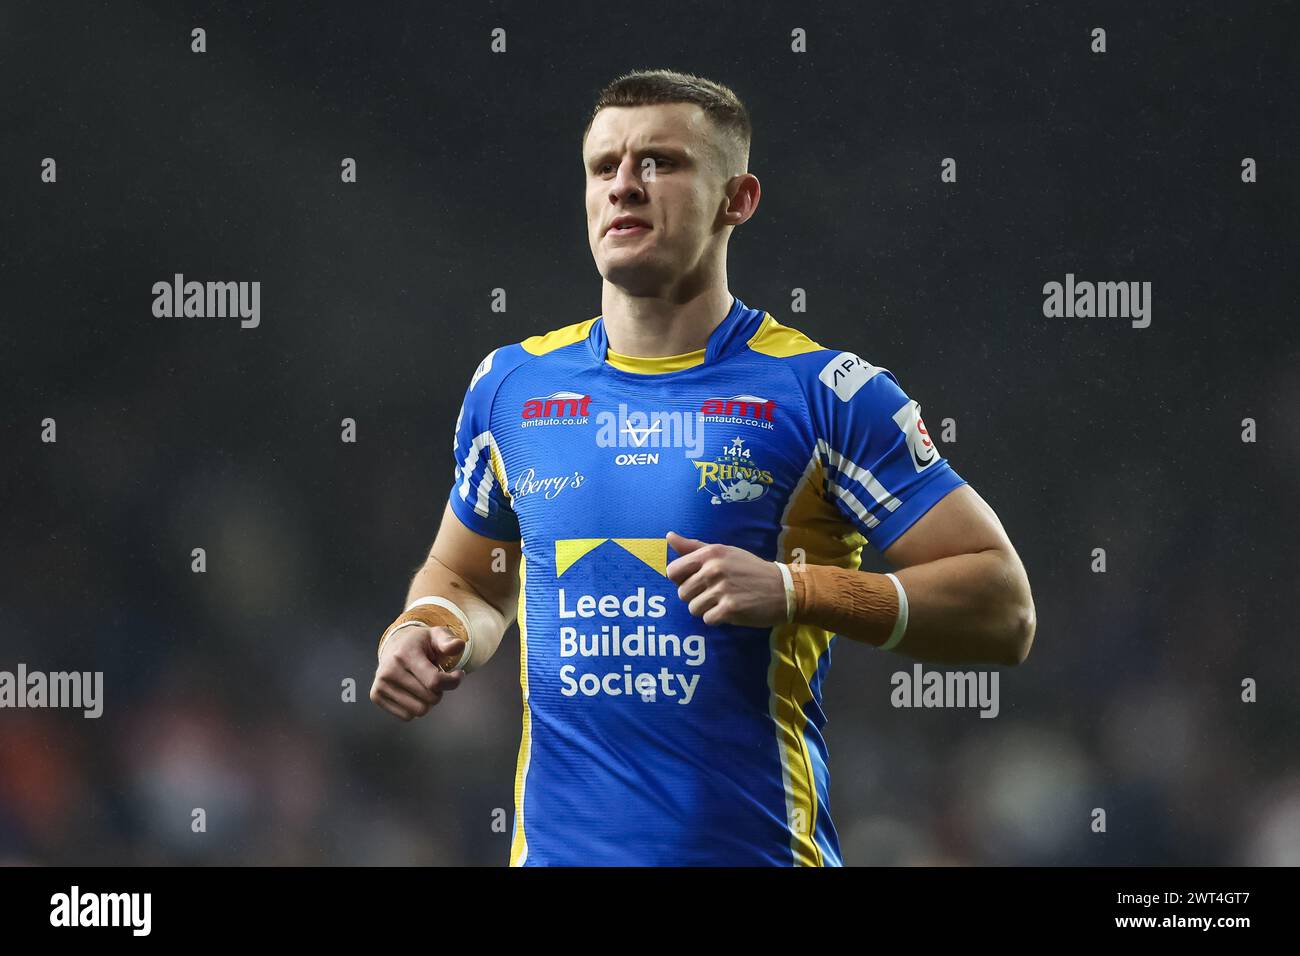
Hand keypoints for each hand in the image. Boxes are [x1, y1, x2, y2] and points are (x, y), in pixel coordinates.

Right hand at [369, 626, 464, 720]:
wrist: (393, 646)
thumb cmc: (420, 643)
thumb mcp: (437, 635)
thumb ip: (449, 641)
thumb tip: (459, 645)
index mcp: (405, 654)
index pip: (434, 681)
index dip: (452, 682)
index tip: (459, 674)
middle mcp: (389, 670)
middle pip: (430, 699)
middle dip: (440, 691)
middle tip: (436, 679)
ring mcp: (380, 685)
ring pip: (419, 711)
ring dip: (428, 701)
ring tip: (424, 685)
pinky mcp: (376, 696)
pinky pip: (406, 716)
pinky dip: (415, 707)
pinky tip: (413, 692)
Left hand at [665, 530, 788, 626]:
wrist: (783, 588)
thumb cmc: (750, 569)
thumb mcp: (724, 552)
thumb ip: (694, 547)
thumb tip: (669, 536)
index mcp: (710, 553)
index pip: (673, 571)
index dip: (681, 580)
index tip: (695, 581)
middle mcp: (713, 569)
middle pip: (682, 593)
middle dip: (695, 597)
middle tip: (715, 593)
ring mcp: (721, 589)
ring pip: (693, 608)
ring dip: (706, 609)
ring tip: (723, 601)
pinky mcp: (730, 609)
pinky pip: (707, 619)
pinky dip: (718, 619)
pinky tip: (731, 610)